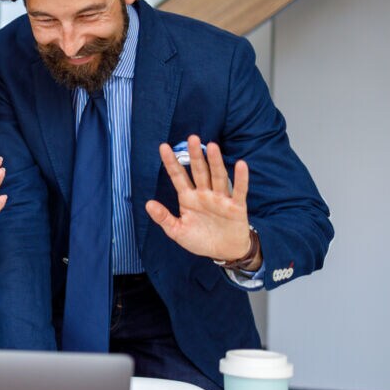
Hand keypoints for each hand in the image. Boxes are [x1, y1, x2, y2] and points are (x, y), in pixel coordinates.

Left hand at [145, 135, 259, 267]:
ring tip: (212, 146)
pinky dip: (241, 178)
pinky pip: (239, 190)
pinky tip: (240, 164)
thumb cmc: (200, 239)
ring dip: (215, 162)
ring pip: (218, 177)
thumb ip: (164, 218)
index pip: (178, 176)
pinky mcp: (236, 206)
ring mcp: (220, 199)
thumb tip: (148, 204)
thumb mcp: (178, 231)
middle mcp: (204, 194)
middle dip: (195, 156)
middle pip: (199, 171)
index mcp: (188, 198)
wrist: (224, 252)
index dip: (171, 162)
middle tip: (191, 138)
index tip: (163, 147)